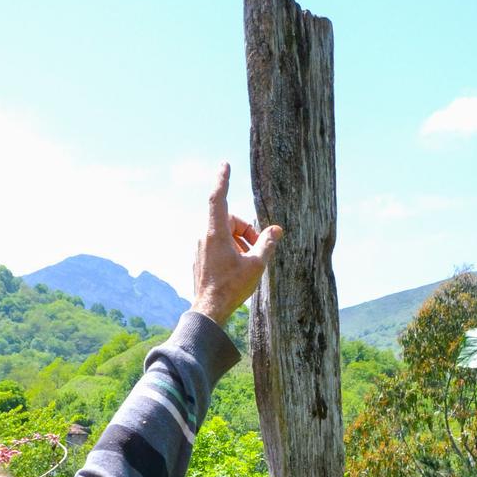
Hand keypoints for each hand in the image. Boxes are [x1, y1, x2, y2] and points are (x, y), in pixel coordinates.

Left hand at [191, 162, 281, 325]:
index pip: (218, 198)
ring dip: (239, 241)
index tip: (225, 165)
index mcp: (215, 233)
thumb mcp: (256, 265)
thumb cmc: (231, 288)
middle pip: (228, 220)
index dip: (223, 180)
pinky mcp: (199, 259)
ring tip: (250, 262)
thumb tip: (276, 230)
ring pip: (223, 234)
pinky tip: (239, 268)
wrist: (208, 311)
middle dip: (246, 229)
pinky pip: (217, 246)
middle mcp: (204, 237)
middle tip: (259, 247)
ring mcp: (199, 249)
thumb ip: (266, 243)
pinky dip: (231, 250)